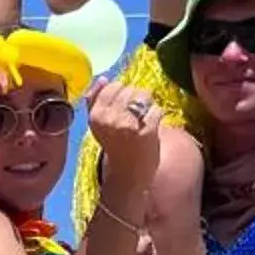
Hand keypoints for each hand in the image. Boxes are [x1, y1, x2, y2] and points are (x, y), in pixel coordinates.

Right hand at [85, 75, 160, 204]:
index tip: (124, 108)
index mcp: (95, 116)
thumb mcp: (99, 125)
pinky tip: (152, 127)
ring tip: (143, 120)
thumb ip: (95, 100)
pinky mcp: (147, 130)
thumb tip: (103, 78)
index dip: (123, 94)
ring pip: (144, 95)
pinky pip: (156, 109)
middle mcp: (109, 119)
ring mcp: (128, 125)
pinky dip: (158, 116)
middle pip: (130, 89)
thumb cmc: (116, 147)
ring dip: (148, 105)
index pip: (112, 86)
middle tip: (136, 116)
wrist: (130, 175)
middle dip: (136, 98)